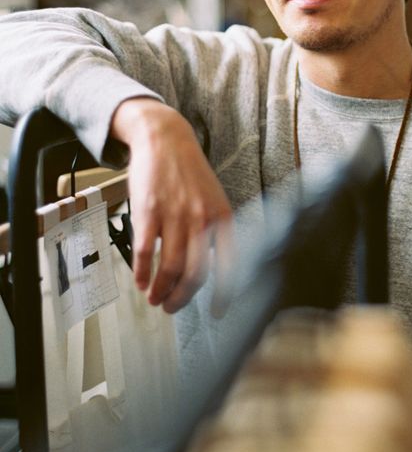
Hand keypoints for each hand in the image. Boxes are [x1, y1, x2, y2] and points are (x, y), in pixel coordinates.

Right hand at [110, 98, 232, 312]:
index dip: (225, 293)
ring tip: (156, 298)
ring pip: (171, 268)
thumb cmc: (190, 172)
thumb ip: (216, 230)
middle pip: (196, 273)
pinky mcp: (148, 212)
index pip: (230, 264)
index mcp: (223, 217)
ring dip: (162, 290)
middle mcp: (202, 219)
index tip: (217, 312)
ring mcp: (175, 216)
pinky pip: (146, 252)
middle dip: (183, 298)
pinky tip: (141, 281)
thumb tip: (214, 268)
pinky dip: (142, 273)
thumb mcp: (214, 198)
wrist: (165, 139)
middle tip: (173, 307)